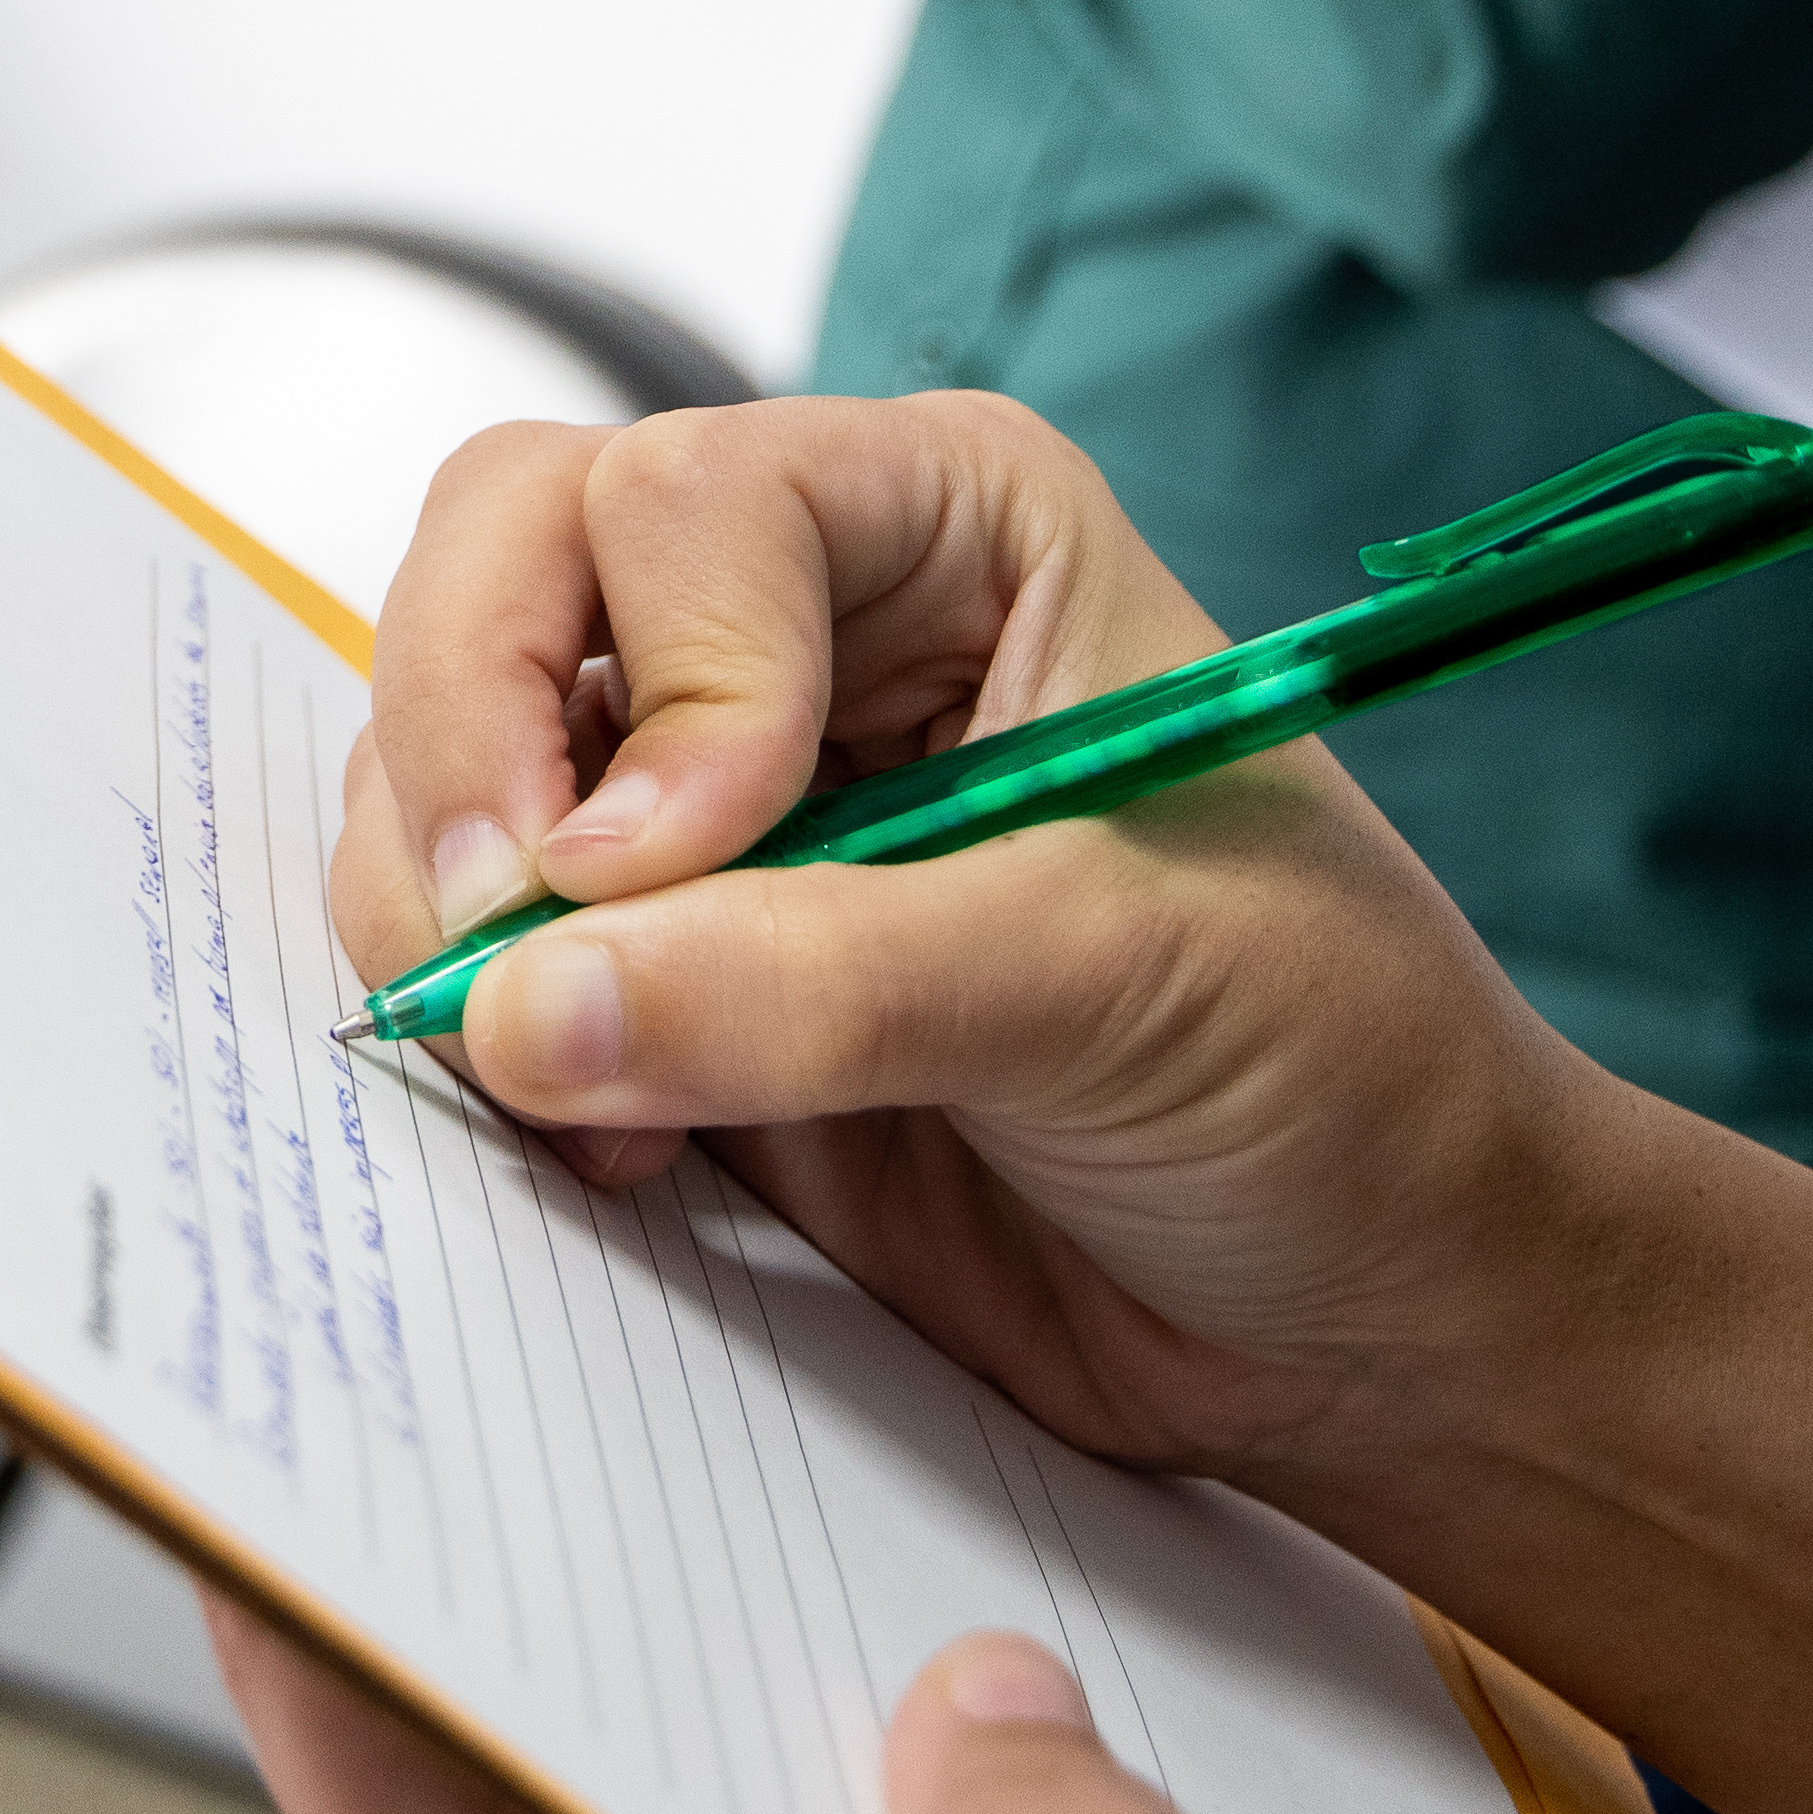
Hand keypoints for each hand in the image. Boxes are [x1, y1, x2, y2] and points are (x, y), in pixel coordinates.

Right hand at [329, 394, 1623, 1486]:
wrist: (1369, 1314)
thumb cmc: (1340, 1076)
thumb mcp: (1111, 984)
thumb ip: (819, 982)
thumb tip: (528, 995)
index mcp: (951, 524)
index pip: (676, 499)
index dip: (653, 683)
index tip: (677, 868)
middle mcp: (801, 621)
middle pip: (503, 560)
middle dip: (469, 751)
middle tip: (493, 937)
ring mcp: (705, 794)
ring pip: (443, 748)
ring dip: (451, 907)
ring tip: (588, 1076)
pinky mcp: (655, 962)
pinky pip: (463, 935)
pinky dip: (473, 1023)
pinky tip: (609, 1133)